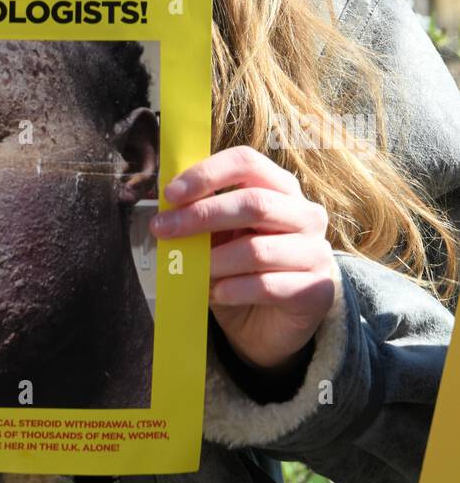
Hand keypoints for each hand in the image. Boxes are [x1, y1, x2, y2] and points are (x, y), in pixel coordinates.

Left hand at [149, 144, 335, 370]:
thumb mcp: (221, 235)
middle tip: (164, 229)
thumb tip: (166, 206)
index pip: (247, 162)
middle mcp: (306, 214)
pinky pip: (268, 286)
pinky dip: (234, 289)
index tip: (170, 193)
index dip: (207, 173)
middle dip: (202, 215)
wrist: (274, 320)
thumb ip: (201, 215)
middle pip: (253, 203)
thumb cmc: (243, 266)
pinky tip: (216, 293)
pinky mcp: (317, 290)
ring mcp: (316, 252)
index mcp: (281, 187)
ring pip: (258, 249)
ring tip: (190, 270)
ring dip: (215, 260)